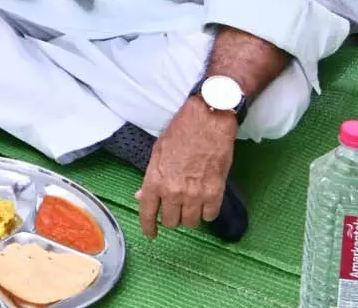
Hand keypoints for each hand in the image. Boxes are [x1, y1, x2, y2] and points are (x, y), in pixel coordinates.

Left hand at [135, 97, 238, 237]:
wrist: (207, 123)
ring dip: (189, 217)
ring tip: (189, 205)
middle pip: (171, 221)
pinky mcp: (215, 193)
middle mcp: (174, 191)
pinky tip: (204, 203)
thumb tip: (142, 195)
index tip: (151, 234)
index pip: (148, 212)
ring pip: (191, 222)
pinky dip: (206, 213)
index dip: (148, 226)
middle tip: (174, 209)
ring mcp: (196, 194)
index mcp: (155, 180)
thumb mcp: (157, 153)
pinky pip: (210, 215)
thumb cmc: (179, 133)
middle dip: (171, 218)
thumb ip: (151, 178)